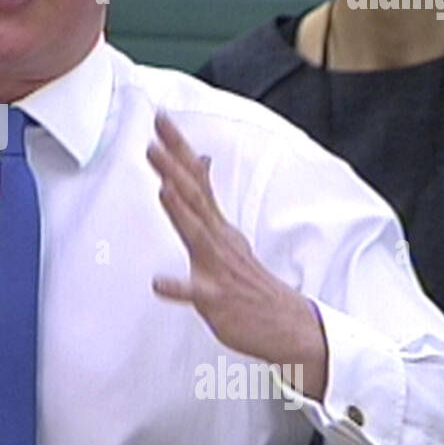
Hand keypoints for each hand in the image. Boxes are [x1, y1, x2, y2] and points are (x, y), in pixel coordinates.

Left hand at [146, 112, 325, 395]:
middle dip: (174, 167)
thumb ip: (207, 201)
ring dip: (180, 210)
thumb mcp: (227, 234)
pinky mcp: (218, 299)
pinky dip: (178, 287)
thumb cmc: (250, 283)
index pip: (195, 178)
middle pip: (194, 197)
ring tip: (163, 186)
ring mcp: (219, 268)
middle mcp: (218, 240)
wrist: (289, 326)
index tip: (161, 118)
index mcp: (217, 226)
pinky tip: (159, 282)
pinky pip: (196, 293)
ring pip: (197, 235)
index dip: (178, 148)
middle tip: (154, 139)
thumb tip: (203, 161)